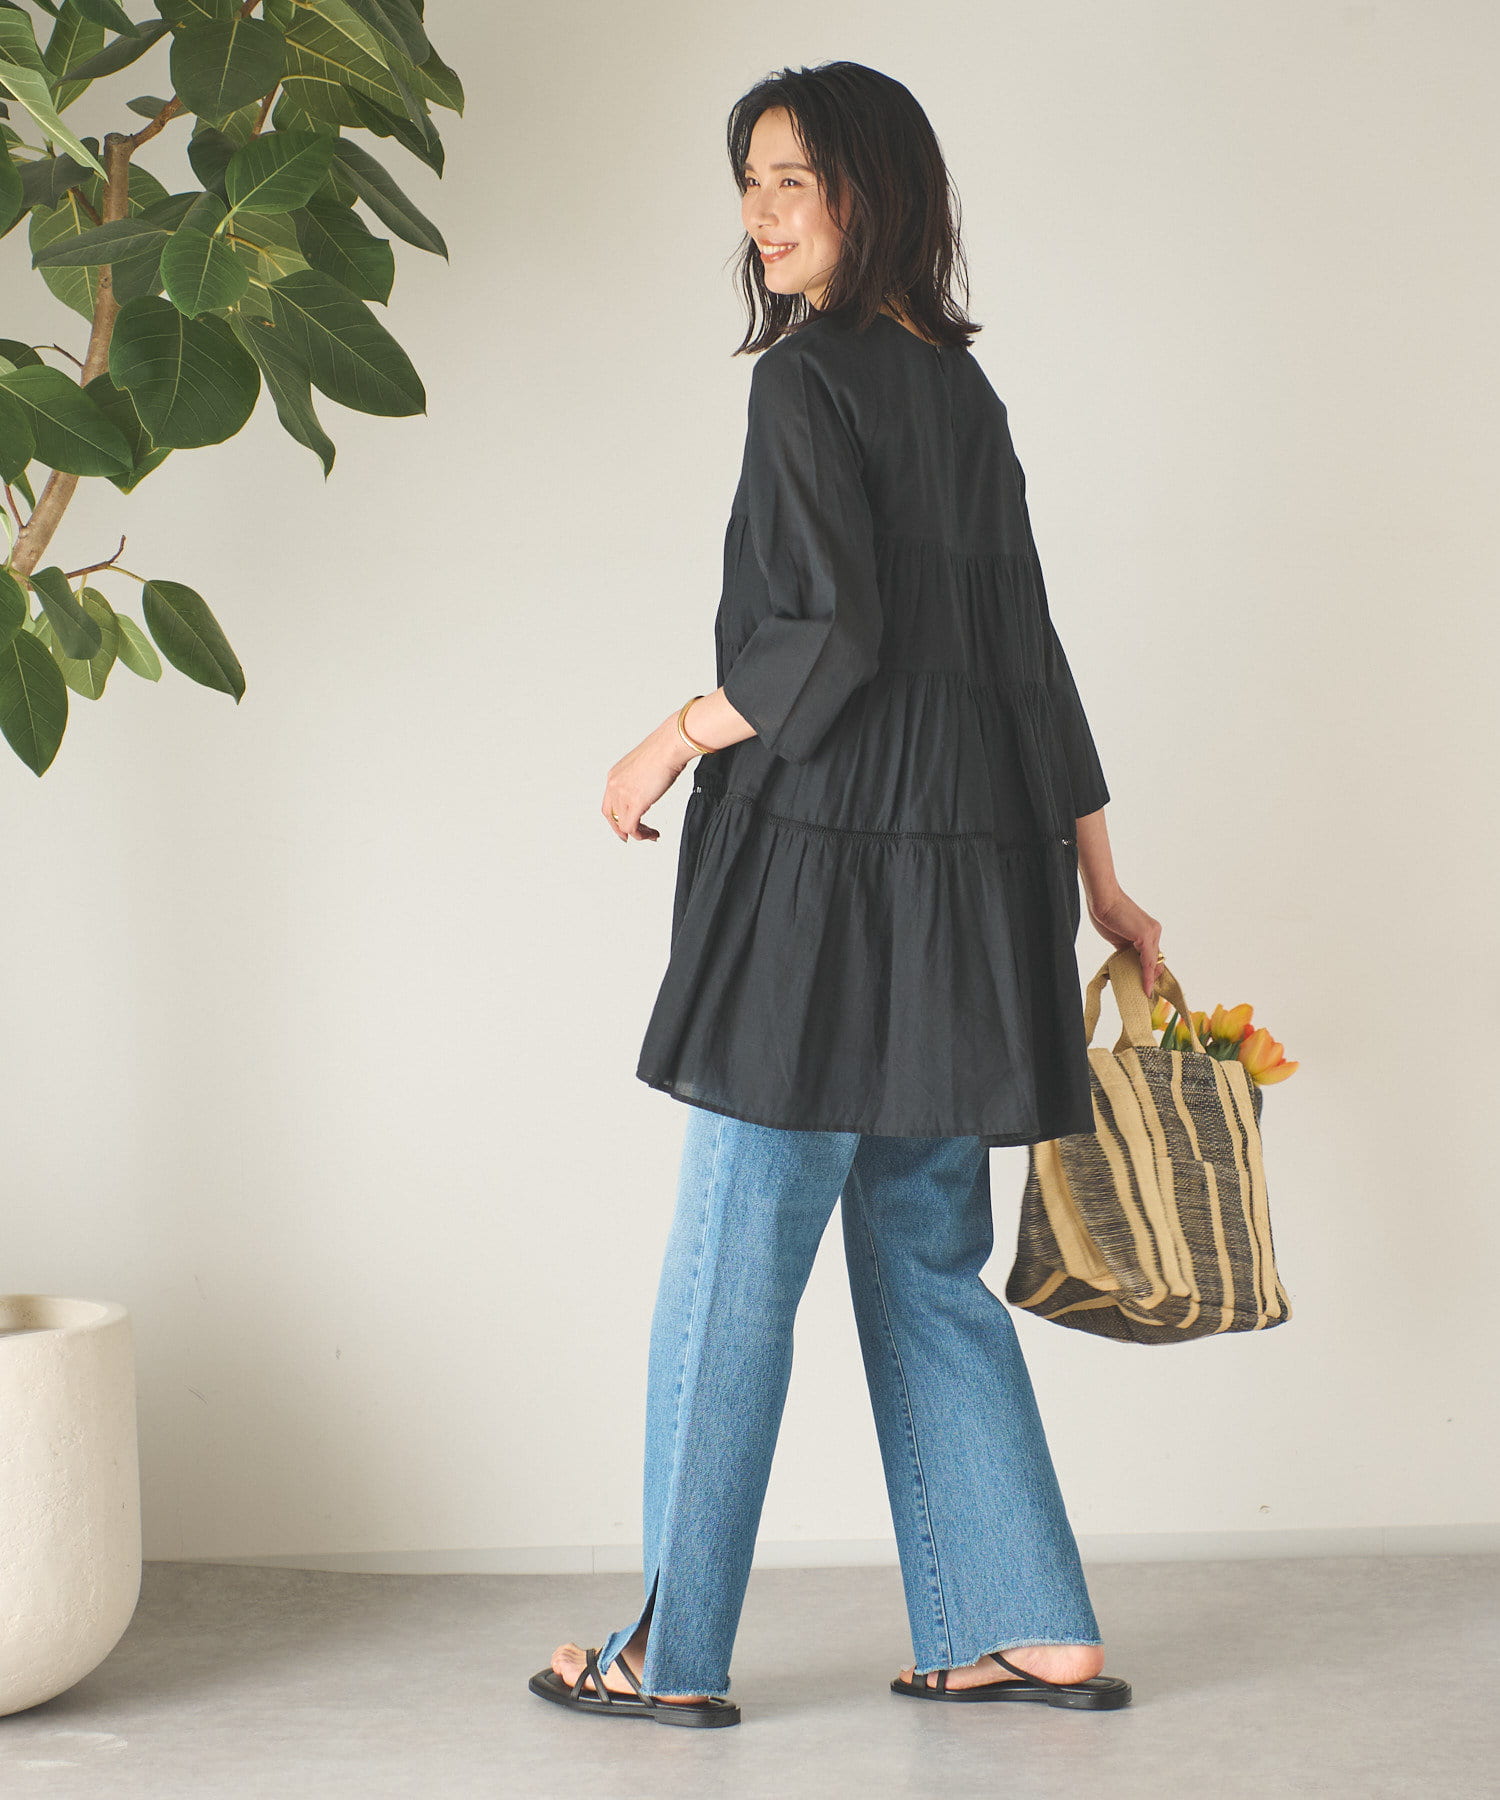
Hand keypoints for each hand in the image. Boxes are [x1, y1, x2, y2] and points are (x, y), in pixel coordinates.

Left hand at [602, 716, 694, 842]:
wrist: (669, 746)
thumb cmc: (663, 750)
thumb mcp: (643, 767)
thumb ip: (639, 780)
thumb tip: (647, 790)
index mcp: (615, 775)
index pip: (609, 803)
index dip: (615, 817)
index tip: (624, 824)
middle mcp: (615, 785)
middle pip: (611, 816)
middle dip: (621, 829)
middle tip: (632, 835)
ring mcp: (623, 794)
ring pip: (622, 825)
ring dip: (638, 833)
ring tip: (650, 834)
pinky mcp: (635, 803)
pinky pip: (632, 828)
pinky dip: (642, 835)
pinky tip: (652, 834)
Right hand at [1084, 884, 1164, 998]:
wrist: (1102, 899)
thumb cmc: (1106, 914)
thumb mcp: (1118, 936)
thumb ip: (1126, 949)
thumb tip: (1126, 964)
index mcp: (1149, 930)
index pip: (1152, 955)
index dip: (1149, 971)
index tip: (1145, 985)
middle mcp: (1154, 931)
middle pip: (1156, 961)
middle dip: (1150, 977)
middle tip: (1145, 993)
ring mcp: (1152, 933)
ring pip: (1152, 963)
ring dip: (1148, 979)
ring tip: (1144, 994)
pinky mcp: (1145, 937)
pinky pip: (1148, 962)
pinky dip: (1147, 976)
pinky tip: (1145, 988)